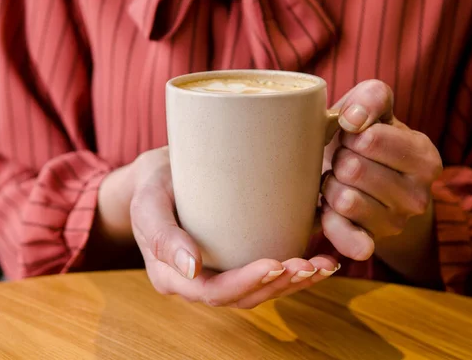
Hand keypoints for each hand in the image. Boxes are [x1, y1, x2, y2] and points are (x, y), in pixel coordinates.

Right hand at [130, 147, 338, 308]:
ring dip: (292, 283)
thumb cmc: (152, 186)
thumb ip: (162, 235)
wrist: (159, 175)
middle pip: (242, 297)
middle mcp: (197, 282)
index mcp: (172, 276)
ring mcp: (217, 273)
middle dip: (278, 285)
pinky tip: (318, 260)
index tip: (275, 263)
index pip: (213, 292)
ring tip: (322, 266)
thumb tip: (190, 269)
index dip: (246, 283)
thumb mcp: (148, 203)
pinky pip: (263, 275)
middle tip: (309, 265)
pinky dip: (292, 272)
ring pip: (258, 291)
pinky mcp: (233, 260)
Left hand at [320, 80, 442, 262]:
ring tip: (339, 181)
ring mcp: (395, 223)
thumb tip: (353, 120)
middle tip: (345, 160)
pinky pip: (345, 237)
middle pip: (352, 169)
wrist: (365, 184)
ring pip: (343, 199)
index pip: (369, 138)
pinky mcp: (370, 243)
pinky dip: (332, 224)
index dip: (348, 133)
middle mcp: (418, 196)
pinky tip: (331, 211)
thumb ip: (371, 97)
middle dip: (339, 159)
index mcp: (425, 158)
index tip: (352, 136)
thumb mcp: (374, 109)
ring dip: (330, 186)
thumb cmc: (364, 139)